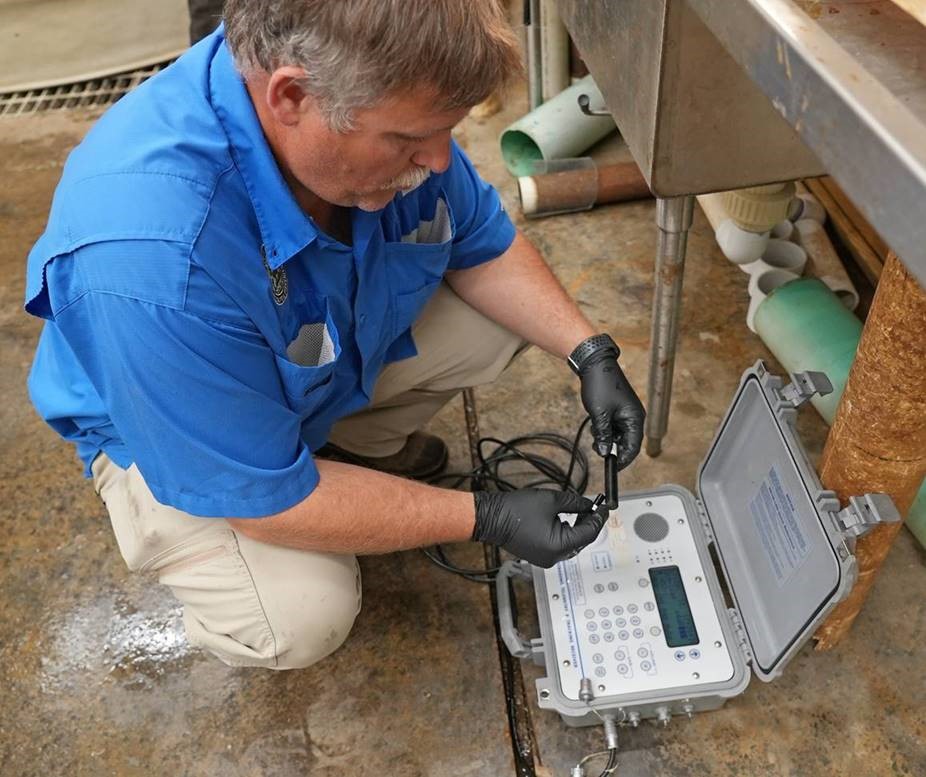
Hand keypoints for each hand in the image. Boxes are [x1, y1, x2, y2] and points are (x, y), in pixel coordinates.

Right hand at [472, 489, 607, 567]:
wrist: (491, 518)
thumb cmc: (515, 510)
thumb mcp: (551, 501)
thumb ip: (575, 503)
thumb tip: (588, 505)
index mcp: (559, 546)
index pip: (589, 534)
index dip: (598, 518)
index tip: (604, 507)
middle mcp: (554, 557)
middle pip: (581, 541)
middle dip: (587, 523)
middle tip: (592, 507)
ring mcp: (545, 559)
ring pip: (570, 544)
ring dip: (575, 528)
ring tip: (577, 511)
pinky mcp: (538, 556)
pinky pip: (559, 546)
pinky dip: (564, 533)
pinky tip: (563, 520)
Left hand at [578, 352, 644, 466]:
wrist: (595, 364)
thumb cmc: (601, 385)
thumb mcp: (599, 415)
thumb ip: (603, 436)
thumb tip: (604, 452)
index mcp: (635, 418)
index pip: (633, 447)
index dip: (622, 459)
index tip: (612, 466)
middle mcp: (634, 416)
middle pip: (627, 442)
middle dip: (612, 446)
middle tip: (597, 446)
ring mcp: (627, 412)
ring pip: (619, 434)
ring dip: (607, 436)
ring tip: (595, 429)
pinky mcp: (619, 408)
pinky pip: (615, 425)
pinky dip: (606, 428)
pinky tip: (596, 423)